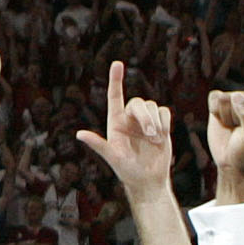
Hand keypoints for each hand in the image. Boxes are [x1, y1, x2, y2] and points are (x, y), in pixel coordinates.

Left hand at [75, 61, 173, 190]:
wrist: (148, 181)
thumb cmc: (127, 171)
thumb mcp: (113, 158)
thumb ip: (98, 145)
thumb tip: (79, 135)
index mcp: (115, 122)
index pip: (114, 96)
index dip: (115, 79)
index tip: (117, 64)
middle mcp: (129, 119)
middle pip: (138, 102)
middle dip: (145, 117)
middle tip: (150, 135)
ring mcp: (145, 121)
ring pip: (152, 105)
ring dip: (156, 122)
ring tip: (155, 140)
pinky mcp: (160, 124)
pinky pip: (164, 111)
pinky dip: (165, 123)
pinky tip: (162, 138)